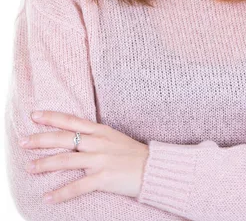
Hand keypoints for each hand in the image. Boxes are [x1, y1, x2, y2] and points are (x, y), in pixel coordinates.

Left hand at [20, 110, 149, 203]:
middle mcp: (98, 142)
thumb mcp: (114, 138)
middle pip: (64, 138)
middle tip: (23, 142)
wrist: (154, 168)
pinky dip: (61, 193)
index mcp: (101, 130)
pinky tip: (48, 197)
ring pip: (67, 160)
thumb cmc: (133, 154)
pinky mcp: (104, 178)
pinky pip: (78, 186)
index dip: (52, 117)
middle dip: (41, 140)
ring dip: (45, 164)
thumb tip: (76, 137)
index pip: (71, 120)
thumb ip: (96, 136)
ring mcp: (101, 160)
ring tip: (29, 167)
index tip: (34, 115)